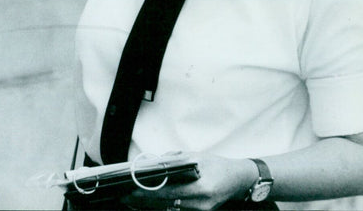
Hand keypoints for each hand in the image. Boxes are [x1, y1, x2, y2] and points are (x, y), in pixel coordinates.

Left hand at [121, 152, 254, 209]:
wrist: (238, 179)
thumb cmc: (216, 165)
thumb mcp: (194, 157)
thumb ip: (172, 161)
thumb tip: (149, 164)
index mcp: (201, 187)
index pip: (166, 191)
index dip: (146, 192)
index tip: (129, 190)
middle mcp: (201, 203)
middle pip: (165, 204)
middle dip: (143, 201)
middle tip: (124, 197)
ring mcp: (201, 210)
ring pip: (168, 209)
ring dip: (149, 205)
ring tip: (131, 200)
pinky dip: (160, 206)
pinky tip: (147, 203)